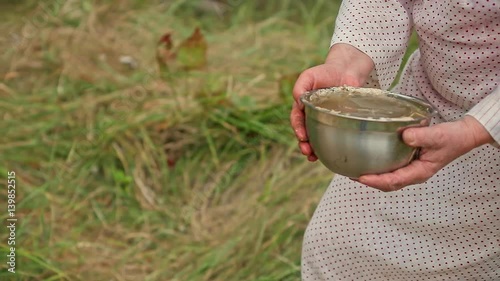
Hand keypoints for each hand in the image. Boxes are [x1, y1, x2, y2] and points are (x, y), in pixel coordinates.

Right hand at [291, 44, 373, 160]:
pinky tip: (327, 154)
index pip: (297, 120)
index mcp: (303, 106)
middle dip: (303, 144)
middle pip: (304, 133)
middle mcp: (312, 116)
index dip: (298, 129)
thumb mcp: (310, 76)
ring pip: (316, 138)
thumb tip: (297, 101)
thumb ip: (301, 86)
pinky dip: (328, 146)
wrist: (347, 71)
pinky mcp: (338, 122)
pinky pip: (332, 136)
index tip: (302, 136)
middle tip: (307, 151)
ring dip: (312, 149)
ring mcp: (325, 120)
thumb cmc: (325, 72)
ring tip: (312, 157)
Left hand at [358, 116, 493, 190]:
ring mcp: (411, 169)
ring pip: (388, 178)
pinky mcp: (409, 161)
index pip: (393, 181)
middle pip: (387, 184)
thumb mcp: (438, 135)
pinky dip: (378, 167)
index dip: (376, 181)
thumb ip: (421, 136)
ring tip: (353, 170)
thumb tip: (404, 135)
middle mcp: (413, 173)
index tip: (361, 177)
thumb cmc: (452, 137)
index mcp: (419, 172)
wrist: (462, 136)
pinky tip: (368, 159)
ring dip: (372, 176)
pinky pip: (391, 168)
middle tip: (350, 175)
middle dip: (369, 182)